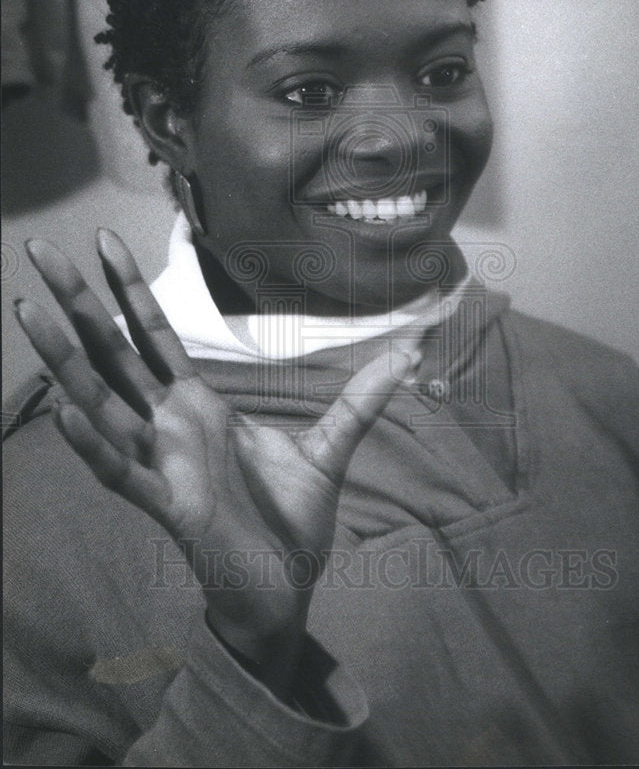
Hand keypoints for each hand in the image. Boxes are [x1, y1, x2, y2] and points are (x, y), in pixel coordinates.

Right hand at [16, 230, 419, 683]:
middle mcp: (170, 428)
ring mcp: (164, 464)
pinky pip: (122, 472)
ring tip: (28, 310)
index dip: (130, 289)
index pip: (154, 336)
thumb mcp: (329, 448)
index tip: (105, 241)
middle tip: (40, 250)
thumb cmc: (292, 522)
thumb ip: (360, 399)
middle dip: (77, 303)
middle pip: (114, 353)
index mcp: (199, 408)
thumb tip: (410, 354)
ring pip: (103, 403)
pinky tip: (64, 411)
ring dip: (66, 359)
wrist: (287, 589)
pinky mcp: (171, 507)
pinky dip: (94, 444)